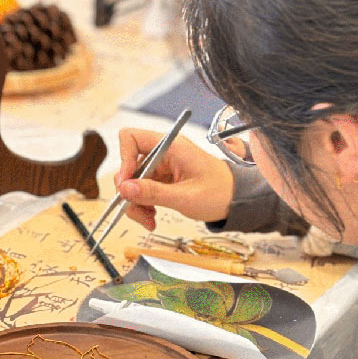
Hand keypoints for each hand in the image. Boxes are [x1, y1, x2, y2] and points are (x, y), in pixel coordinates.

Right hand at [115, 127, 235, 230]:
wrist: (233, 200)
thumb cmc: (218, 193)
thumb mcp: (184, 197)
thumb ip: (153, 193)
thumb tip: (124, 189)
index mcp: (170, 146)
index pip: (131, 138)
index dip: (123, 160)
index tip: (126, 185)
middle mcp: (162, 153)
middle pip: (128, 166)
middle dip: (128, 191)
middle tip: (137, 210)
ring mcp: (160, 167)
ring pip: (132, 183)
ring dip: (135, 204)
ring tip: (149, 220)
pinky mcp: (161, 180)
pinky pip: (141, 192)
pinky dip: (142, 207)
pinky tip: (152, 218)